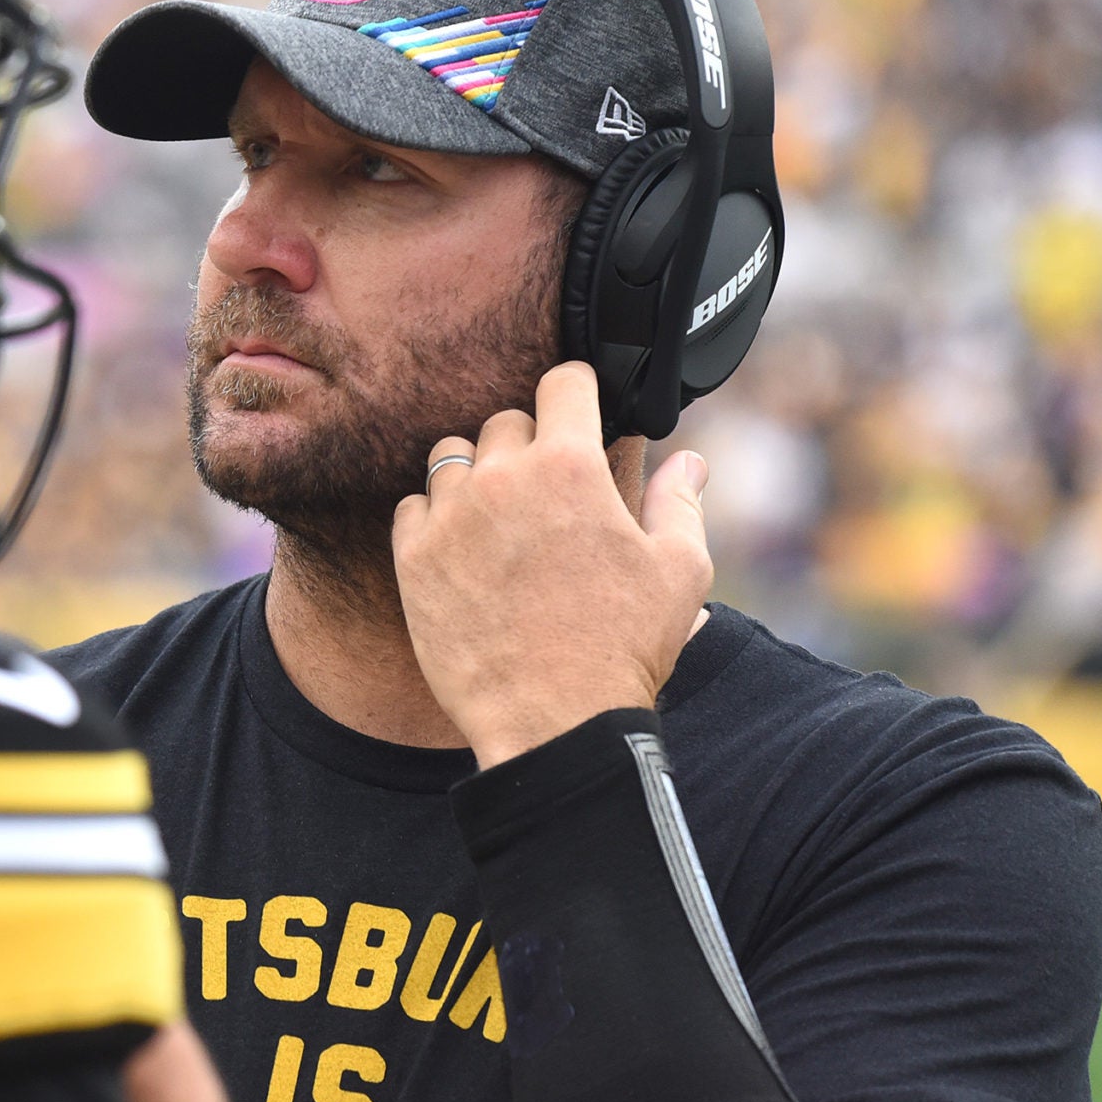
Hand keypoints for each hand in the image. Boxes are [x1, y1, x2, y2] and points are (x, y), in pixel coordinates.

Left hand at [390, 362, 711, 766]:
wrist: (552, 720)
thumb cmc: (623, 647)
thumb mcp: (680, 572)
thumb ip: (679, 503)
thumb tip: (688, 462)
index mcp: (572, 467)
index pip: (564, 382)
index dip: (578, 392)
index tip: (580, 411)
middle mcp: (503, 478)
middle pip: (506, 420)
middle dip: (530, 443)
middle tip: (549, 489)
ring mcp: (451, 515)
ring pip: (452, 455)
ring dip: (477, 474)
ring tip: (503, 517)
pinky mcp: (413, 555)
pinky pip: (414, 505)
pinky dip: (435, 517)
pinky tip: (464, 549)